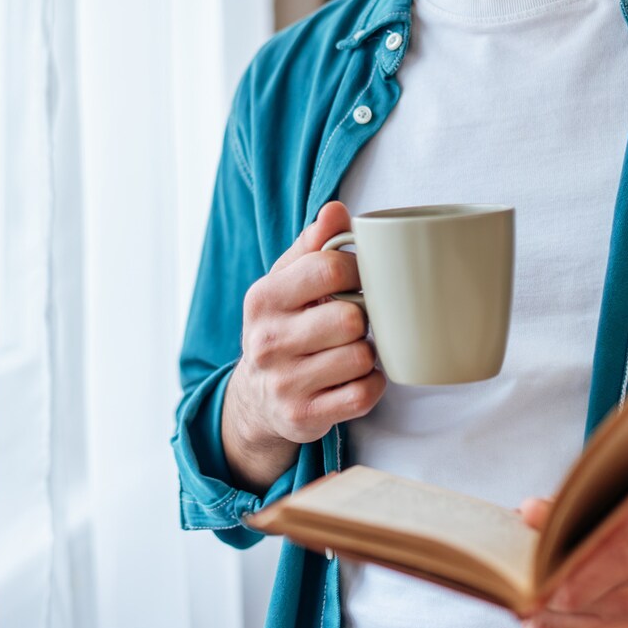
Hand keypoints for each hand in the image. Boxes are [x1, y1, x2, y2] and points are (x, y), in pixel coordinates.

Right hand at [220, 201, 385, 491]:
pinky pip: (363, 394)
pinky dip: (370, 384)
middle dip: (362, 317)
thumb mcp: (286, 282)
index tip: (359, 277)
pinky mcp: (305, 417)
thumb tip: (337, 210)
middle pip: (350, 317)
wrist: (257, 398)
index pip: (327, 269)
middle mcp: (268, 342)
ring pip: (361, 356)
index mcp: (263, 299)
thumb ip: (312, 245)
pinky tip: (355, 376)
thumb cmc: (283, 326)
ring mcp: (285, 383)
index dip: (357, 270)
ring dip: (367, 352)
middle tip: (355, 320)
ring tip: (353, 348)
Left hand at [514, 466, 627, 627]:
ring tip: (518, 591)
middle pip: (555, 612)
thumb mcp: (627, 491)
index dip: (530, 572)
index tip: (513, 553)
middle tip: (509, 571)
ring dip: (530, 616)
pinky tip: (534, 623)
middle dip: (525, 591)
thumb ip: (574, 504)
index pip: (563, 585)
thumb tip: (528, 513)